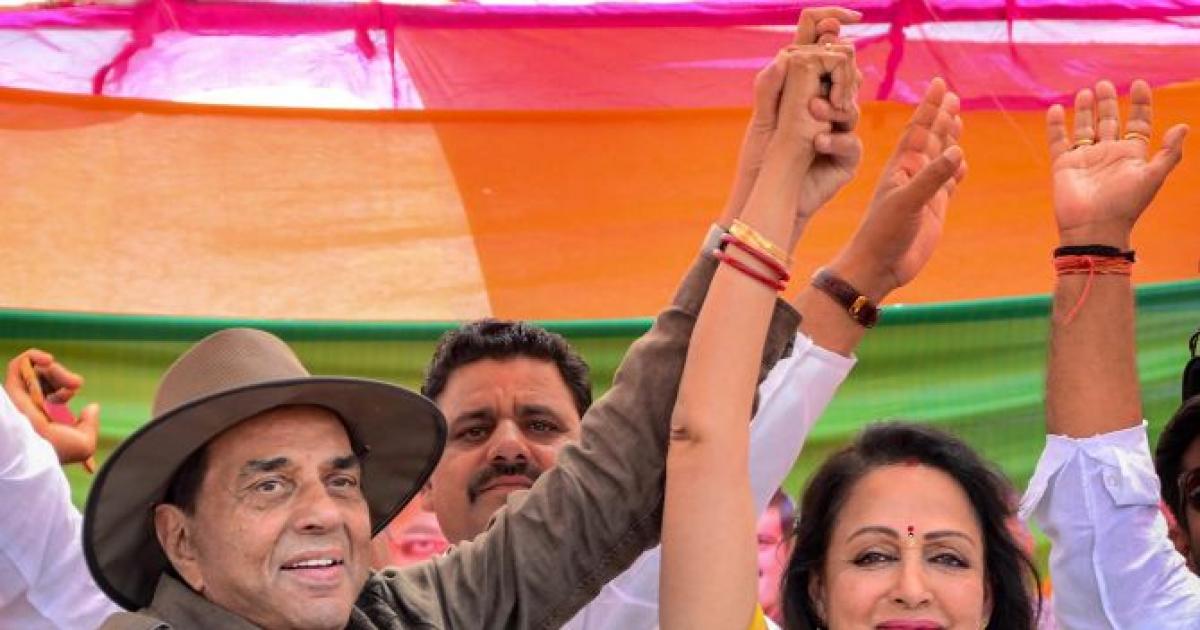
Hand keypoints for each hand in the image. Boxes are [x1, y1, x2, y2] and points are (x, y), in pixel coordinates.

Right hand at [5, 349, 98, 469]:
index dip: (67, 389)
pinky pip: (19, 364)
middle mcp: (32, 406)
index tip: (77, 398)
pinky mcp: (12, 389)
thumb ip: (91, 426)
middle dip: (66, 378)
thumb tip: (92, 407)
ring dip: (58, 370)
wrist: (35, 449)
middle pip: (47, 379)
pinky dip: (34, 355)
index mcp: (45, 418)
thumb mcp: (84, 444)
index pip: (54, 395)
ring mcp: (22, 397)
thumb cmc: (58, 450)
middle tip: (76, 384)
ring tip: (69, 382)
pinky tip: (49, 360)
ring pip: (38, 371)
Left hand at [720, 7, 862, 247]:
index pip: (823, 45)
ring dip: (832, 106)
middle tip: (823, 80)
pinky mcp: (846, 156)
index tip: (849, 18)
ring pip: (851, 105)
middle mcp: (825, 105)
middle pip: (846, 71)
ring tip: (814, 112)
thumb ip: (771, 85)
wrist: (768, 201)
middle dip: (840, 72)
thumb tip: (787, 53)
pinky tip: (817, 142)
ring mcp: (839, 128)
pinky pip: (850, 140)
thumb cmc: (762, 161)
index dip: (834, 24)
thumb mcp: (762, 119)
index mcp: (803, 88)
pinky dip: (834, 138)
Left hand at [829, 78, 966, 299]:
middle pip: (931, 139)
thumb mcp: (907, 202)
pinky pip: (947, 184)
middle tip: (952, 95)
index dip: (930, 107)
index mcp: (901, 167)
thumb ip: (931, 177)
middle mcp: (912, 175)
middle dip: (941, 117)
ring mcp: (923, 192)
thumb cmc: (883, 233)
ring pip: (940, 159)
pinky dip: (955, 171)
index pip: (919, 129)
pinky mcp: (932, 210)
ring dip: (949, 139)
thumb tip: (957, 150)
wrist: (878, 266)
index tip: (940, 84)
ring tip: (957, 120)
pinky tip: (961, 162)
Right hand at [1048, 79, 1187, 246]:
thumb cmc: (1126, 205)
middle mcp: (1109, 153)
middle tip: (1104, 84)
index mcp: (1132, 154)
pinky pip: (1059, 141)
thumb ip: (1169, 153)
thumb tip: (1183, 127)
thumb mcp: (1153, 178)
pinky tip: (1055, 109)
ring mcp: (1086, 158)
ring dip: (1085, 109)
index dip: (1140, 103)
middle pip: (1110, 120)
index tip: (1138, 84)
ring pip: (1085, 127)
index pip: (1138, 122)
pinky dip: (1056, 125)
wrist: (1094, 227)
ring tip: (1086, 92)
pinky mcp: (1064, 165)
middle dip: (1108, 102)